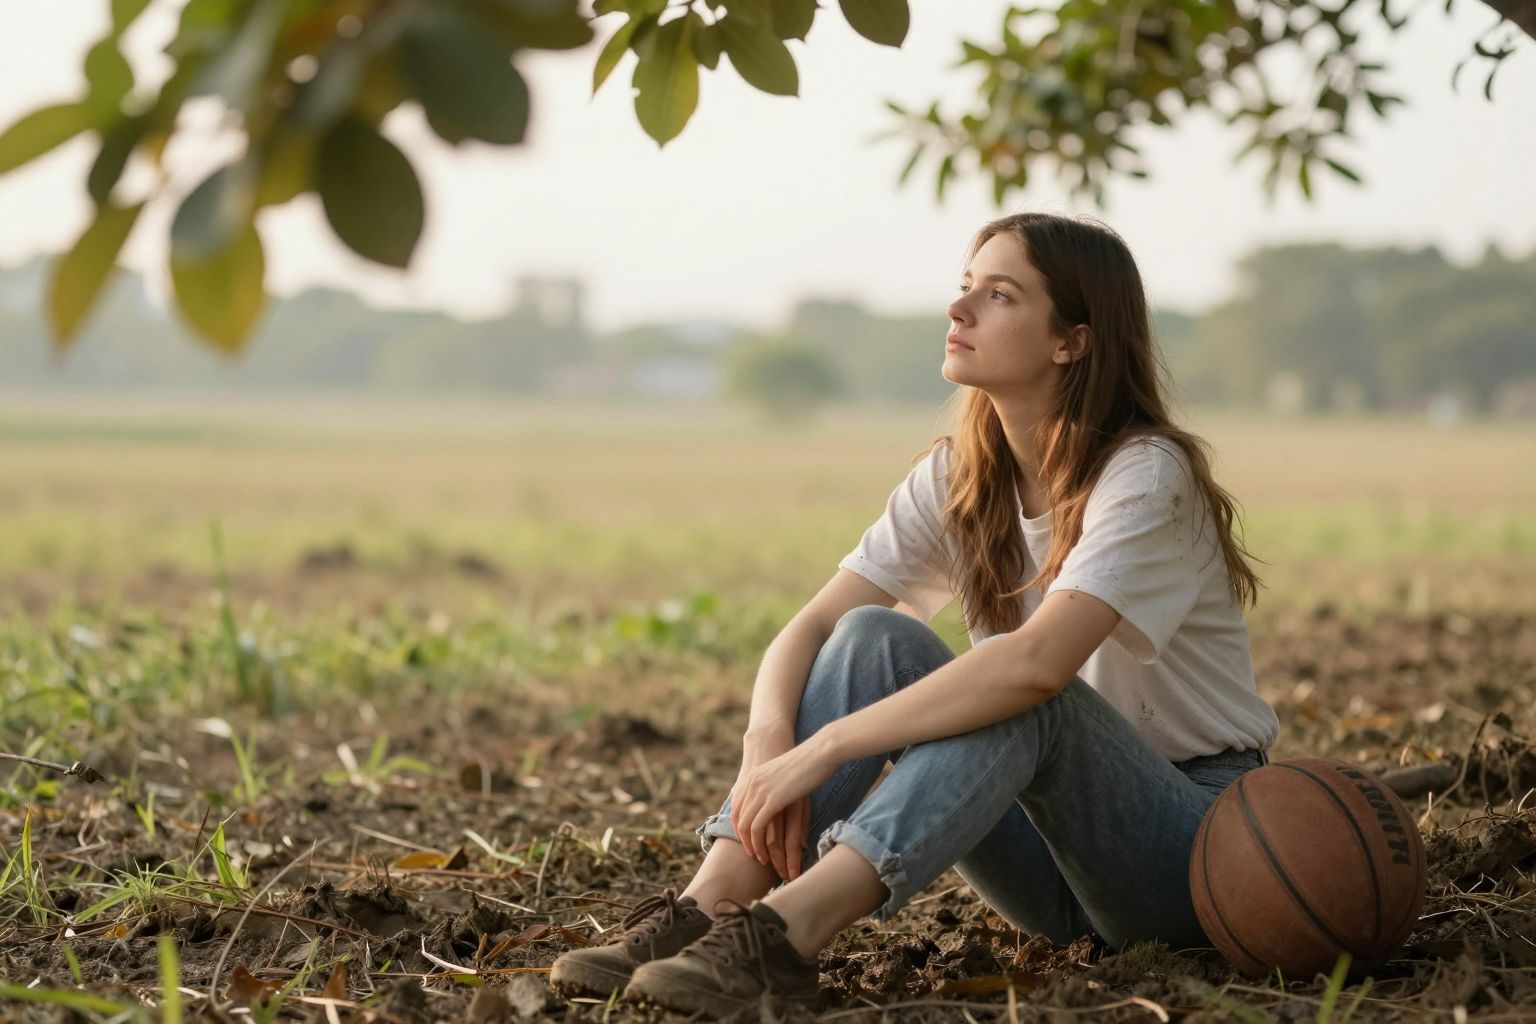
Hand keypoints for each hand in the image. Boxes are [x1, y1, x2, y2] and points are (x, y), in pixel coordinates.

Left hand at [731, 727, 795, 875]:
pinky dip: (759, 844)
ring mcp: (760, 792)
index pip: (737, 809)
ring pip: (747, 827)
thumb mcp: (784, 773)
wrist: (818, 751)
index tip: (749, 842)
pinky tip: (766, 855)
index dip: (740, 828)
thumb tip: (778, 804)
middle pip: (739, 820)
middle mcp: (751, 785)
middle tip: (754, 856)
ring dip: (753, 847)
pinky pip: (757, 827)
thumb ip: (775, 787)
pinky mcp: (772, 800)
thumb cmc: (808, 762)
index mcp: (753, 778)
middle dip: (745, 841)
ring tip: (761, 861)